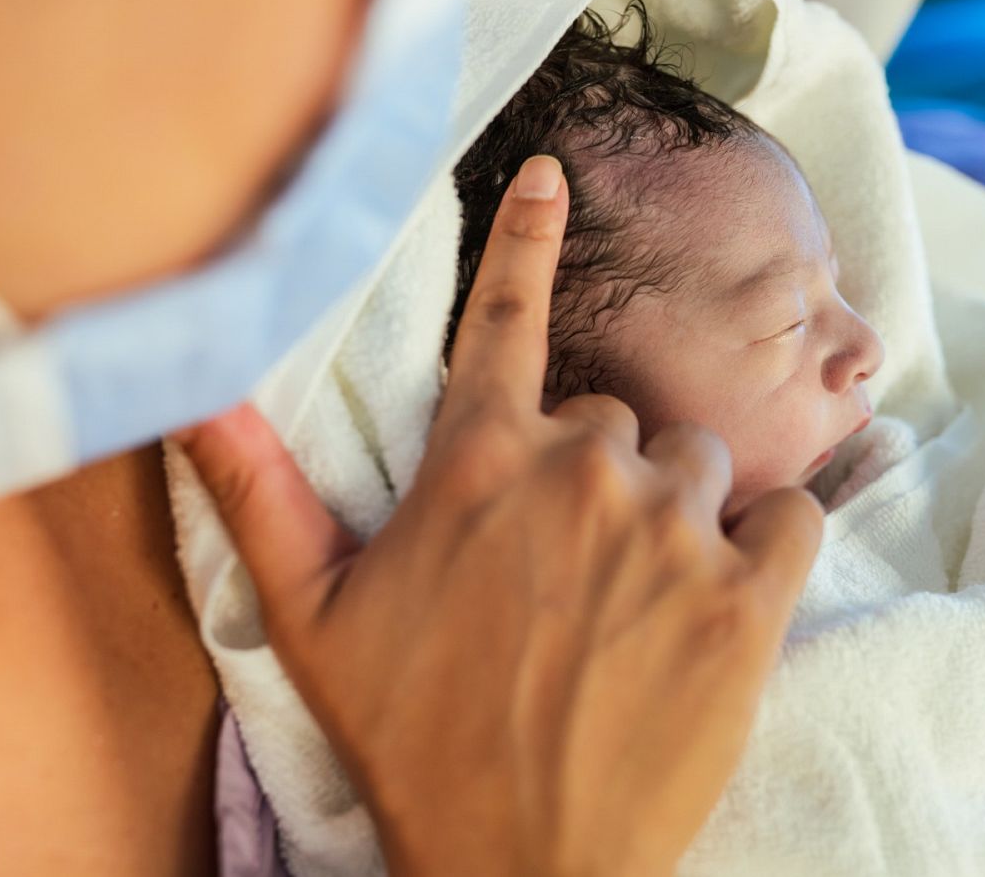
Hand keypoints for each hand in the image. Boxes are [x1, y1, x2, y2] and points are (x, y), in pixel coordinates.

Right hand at [176, 156, 823, 876]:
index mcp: (479, 465)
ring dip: (675, 511)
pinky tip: (723, 597)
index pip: (505, 317)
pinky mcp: (749, 601)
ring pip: (698, 460)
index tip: (551, 176)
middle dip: (593, 474)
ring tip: (634, 600)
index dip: (525, 238)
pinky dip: (768, 543)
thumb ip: (258, 491)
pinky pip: (792, 514)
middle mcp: (583, 472)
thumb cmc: (413, 738)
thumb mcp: (313, 618)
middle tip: (562, 574)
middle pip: (612, 415)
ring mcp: (674, 532)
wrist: (524, 867)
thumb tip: (193, 392)